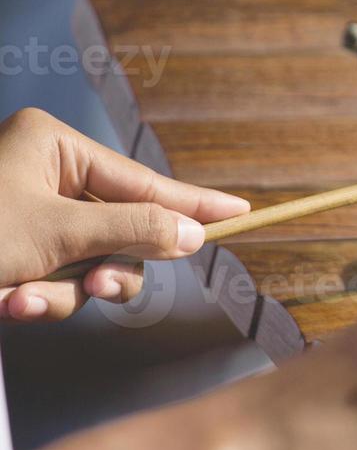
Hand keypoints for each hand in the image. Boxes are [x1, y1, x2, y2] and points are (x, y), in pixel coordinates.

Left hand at [0, 107, 249, 321]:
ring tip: (20, 299)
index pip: (142, 181)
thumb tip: (192, 233)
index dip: (193, 203)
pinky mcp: (17, 256)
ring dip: (62, 293)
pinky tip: (5, 302)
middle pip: (119, 230)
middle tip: (100, 285)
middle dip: (103, 268)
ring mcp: (30, 219)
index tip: (240, 211)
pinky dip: (36, 299)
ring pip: (90, 265)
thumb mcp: (56, 232)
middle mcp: (45, 177)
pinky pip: (57, 282)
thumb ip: (133, 230)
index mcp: (53, 147)